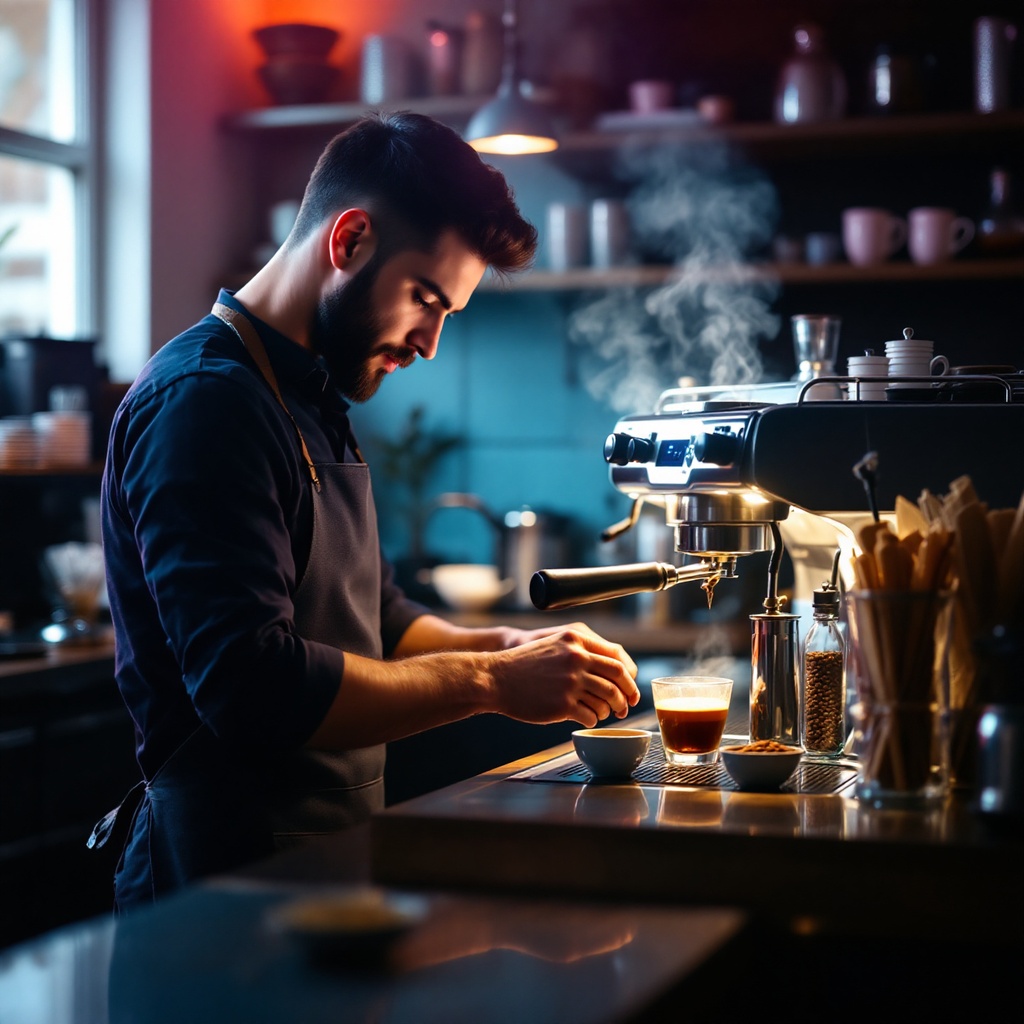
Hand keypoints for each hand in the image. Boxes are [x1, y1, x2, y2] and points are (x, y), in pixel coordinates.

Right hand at [486, 626, 639, 727]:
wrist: (495, 678)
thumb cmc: (524, 665)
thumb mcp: (554, 644)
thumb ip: (581, 651)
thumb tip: (612, 670)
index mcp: (576, 640)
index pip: (616, 657)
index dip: (629, 676)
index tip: (630, 687)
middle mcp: (576, 658)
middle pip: (617, 678)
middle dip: (627, 695)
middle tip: (627, 705)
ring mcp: (570, 681)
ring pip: (607, 699)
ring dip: (610, 709)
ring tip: (605, 713)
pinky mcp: (563, 704)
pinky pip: (591, 715)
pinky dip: (593, 719)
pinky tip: (587, 718)